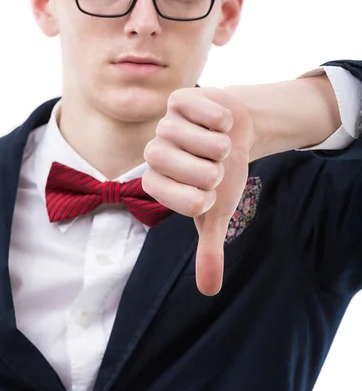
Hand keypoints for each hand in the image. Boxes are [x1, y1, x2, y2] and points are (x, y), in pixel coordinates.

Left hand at [142, 87, 253, 295]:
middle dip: (214, 171)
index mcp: (156, 181)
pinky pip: (202, 110)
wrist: (235, 133)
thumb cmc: (223, 174)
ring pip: (200, 140)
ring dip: (221, 146)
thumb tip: (209, 291)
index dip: (202, 194)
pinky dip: (221, 120)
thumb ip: (209, 249)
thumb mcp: (217, 212)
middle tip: (216, 165)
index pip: (177, 196)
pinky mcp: (180, 99)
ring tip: (219, 144)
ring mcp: (165, 124)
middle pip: (189, 168)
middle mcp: (154, 152)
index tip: (208, 191)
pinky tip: (221, 122)